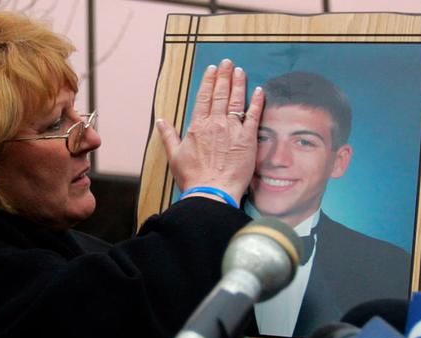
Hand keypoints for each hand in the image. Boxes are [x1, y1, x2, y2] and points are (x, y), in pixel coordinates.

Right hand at [156, 58, 264, 204]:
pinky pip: (254, 116)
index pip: (204, 97)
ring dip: (239, 84)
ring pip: (236, 100)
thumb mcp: (174, 156)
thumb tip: (161, 121)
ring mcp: (233, 129)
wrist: (211, 191)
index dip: (209, 81)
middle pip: (220, 94)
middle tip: (228, 62)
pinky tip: (259, 91)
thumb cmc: (193, 177)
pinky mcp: (248, 139)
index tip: (212, 70)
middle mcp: (216, 123)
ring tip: (240, 71)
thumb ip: (168, 136)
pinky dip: (257, 102)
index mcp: (198, 126)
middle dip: (224, 76)